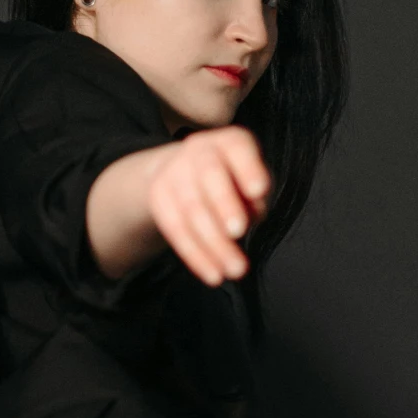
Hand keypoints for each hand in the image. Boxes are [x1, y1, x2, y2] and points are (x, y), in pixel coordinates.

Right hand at [146, 126, 271, 285]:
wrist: (182, 171)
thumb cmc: (233, 181)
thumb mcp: (249, 182)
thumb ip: (254, 196)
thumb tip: (253, 212)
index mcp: (228, 143)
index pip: (238, 148)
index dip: (248, 168)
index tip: (259, 191)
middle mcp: (199, 150)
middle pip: (209, 175)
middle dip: (223, 203)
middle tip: (239, 231)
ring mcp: (174, 172)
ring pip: (192, 209)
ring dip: (214, 244)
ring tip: (235, 270)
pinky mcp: (159, 197)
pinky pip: (175, 229)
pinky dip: (195, 255)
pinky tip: (212, 274)